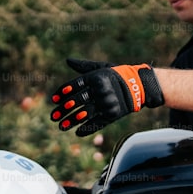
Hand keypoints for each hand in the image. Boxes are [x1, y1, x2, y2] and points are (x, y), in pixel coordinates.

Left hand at [49, 58, 164, 135]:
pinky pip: (98, 122)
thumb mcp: (101, 68)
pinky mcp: (113, 114)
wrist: (140, 85)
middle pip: (77, 101)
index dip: (62, 93)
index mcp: (95, 77)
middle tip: (52, 117)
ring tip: (60, 127)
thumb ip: (83, 66)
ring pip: (85, 113)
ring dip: (71, 121)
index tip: (53, 100)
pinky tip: (77, 133)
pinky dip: (87, 129)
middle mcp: (100, 90)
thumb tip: (67, 60)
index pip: (74, 86)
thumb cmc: (116, 75)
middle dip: (63, 110)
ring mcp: (107, 103)